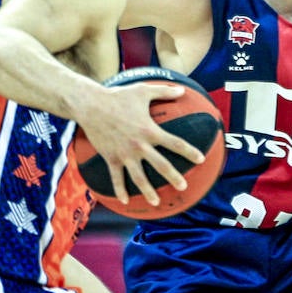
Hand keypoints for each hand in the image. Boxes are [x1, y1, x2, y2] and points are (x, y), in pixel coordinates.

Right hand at [75, 83, 202, 206]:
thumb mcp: (142, 91)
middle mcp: (139, 145)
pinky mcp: (111, 158)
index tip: (201, 159)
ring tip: (157, 202)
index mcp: (149, 130)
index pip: (175, 143)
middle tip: (183, 186)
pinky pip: (116, 178)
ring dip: (148, 191)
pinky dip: (120, 190)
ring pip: (139, 177)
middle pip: (161, 165)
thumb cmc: (118, 96)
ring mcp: (124, 154)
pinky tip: (125, 201)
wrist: (90, 105)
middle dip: (173, 177)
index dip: (189, 152)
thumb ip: (164, 91)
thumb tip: (182, 90)